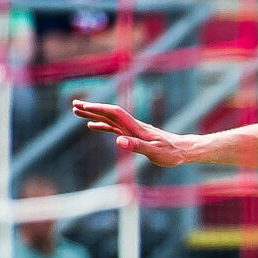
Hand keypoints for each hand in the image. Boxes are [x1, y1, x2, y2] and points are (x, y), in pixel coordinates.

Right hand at [73, 100, 193, 166]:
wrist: (183, 150)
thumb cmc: (171, 153)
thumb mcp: (155, 153)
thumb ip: (137, 146)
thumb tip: (118, 140)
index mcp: (136, 128)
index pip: (114, 113)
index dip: (98, 109)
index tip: (83, 106)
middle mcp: (133, 126)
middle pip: (109, 113)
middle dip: (91, 108)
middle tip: (73, 104)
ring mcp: (133, 130)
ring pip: (110, 119)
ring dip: (94, 115)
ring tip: (77, 112)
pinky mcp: (134, 135)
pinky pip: (115, 128)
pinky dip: (103, 126)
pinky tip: (94, 126)